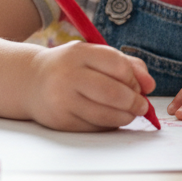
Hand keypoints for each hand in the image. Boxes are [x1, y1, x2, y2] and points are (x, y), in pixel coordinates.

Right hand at [25, 40, 155, 131]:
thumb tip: (150, 85)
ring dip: (126, 117)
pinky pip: (95, 127)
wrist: (31, 82)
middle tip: (141, 106)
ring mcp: (62, 100)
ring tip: (130, 114)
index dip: (134, 79)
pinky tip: (110, 118)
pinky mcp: (61, 121)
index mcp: (79, 53)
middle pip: (114, 93)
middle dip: (135, 102)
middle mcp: (68, 75)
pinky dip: (109, 125)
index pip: (118, 66)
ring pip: (106, 115)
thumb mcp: (94, 56)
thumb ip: (127, 65)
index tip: (139, 86)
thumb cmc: (72, 67)